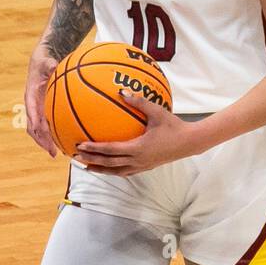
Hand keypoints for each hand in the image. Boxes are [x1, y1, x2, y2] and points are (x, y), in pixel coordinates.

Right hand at [25, 44, 59, 157]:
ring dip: (46, 141)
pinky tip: (65, 139)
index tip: (44, 136)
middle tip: (52, 152)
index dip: (37, 125)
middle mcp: (32, 105)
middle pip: (33, 127)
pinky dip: (53, 133)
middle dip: (42, 140)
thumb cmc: (44, 61)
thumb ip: (49, 64)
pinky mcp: (44, 110)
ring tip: (57, 152)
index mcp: (30, 96)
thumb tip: (53, 65)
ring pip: (39, 129)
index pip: (32, 113)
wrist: (41, 60)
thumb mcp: (45, 61)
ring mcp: (38, 109)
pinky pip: (47, 124)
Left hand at [73, 89, 216, 173]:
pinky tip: (108, 166)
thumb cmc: (174, 126)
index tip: (80, 145)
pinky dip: (113, 170)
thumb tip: (122, 92)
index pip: (110, 150)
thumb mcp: (157, 112)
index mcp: (138, 148)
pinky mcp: (146, 167)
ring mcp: (142, 165)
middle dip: (91, 161)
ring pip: (116, 171)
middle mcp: (137, 160)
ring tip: (87, 167)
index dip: (94, 148)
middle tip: (76, 157)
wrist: (189, 142)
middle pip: (109, 164)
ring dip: (100, 169)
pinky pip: (125, 171)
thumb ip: (139, 102)